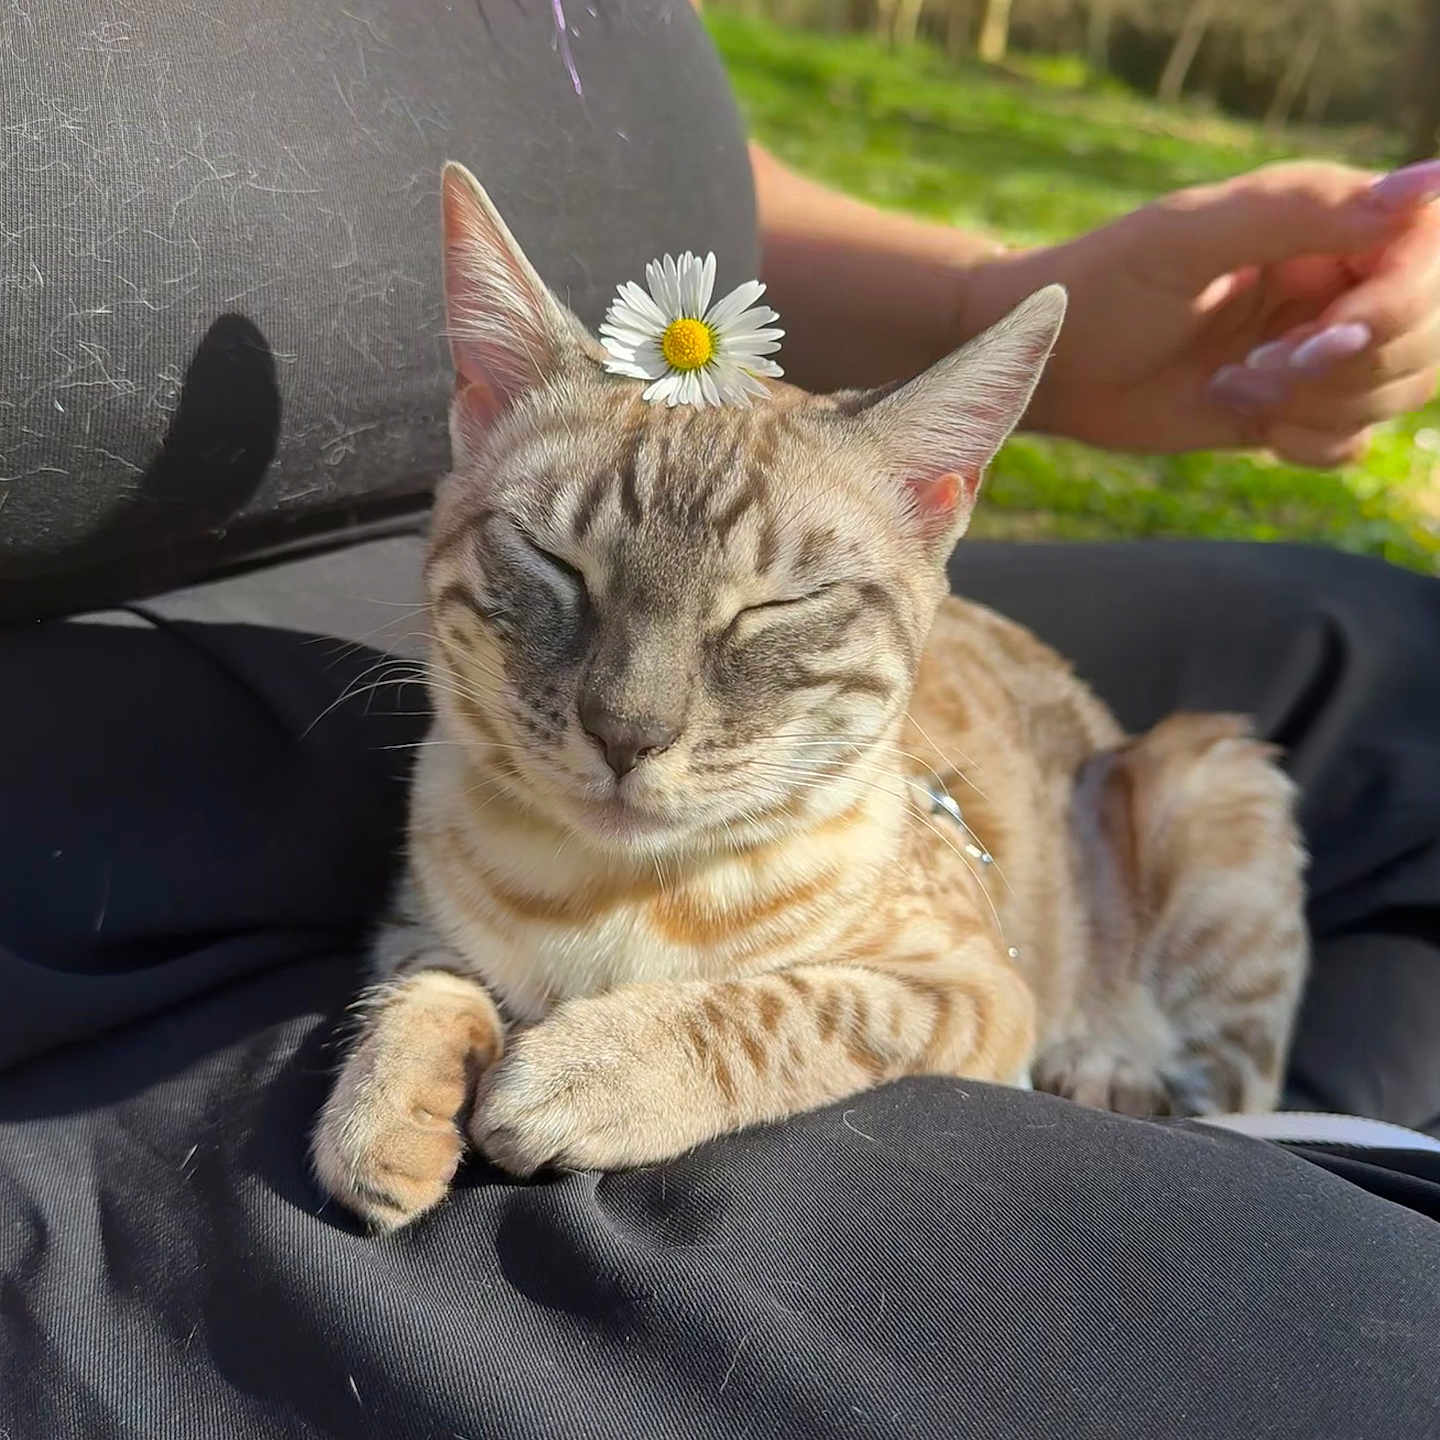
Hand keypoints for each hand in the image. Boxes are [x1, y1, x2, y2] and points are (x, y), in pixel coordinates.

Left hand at [992, 160, 1439, 466]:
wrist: (1046, 365)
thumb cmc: (1102, 286)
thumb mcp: (1190, 240)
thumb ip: (1305, 210)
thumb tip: (1434, 182)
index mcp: (1329, 220)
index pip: (1427, 257)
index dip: (1398, 307)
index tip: (1327, 335)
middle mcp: (1339, 280)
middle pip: (1425, 333)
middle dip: (1352, 367)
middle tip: (1258, 367)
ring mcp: (1319, 349)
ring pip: (1397, 389)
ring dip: (1322, 406)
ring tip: (1235, 385)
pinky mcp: (1292, 409)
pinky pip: (1352, 440)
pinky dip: (1310, 441)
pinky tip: (1245, 417)